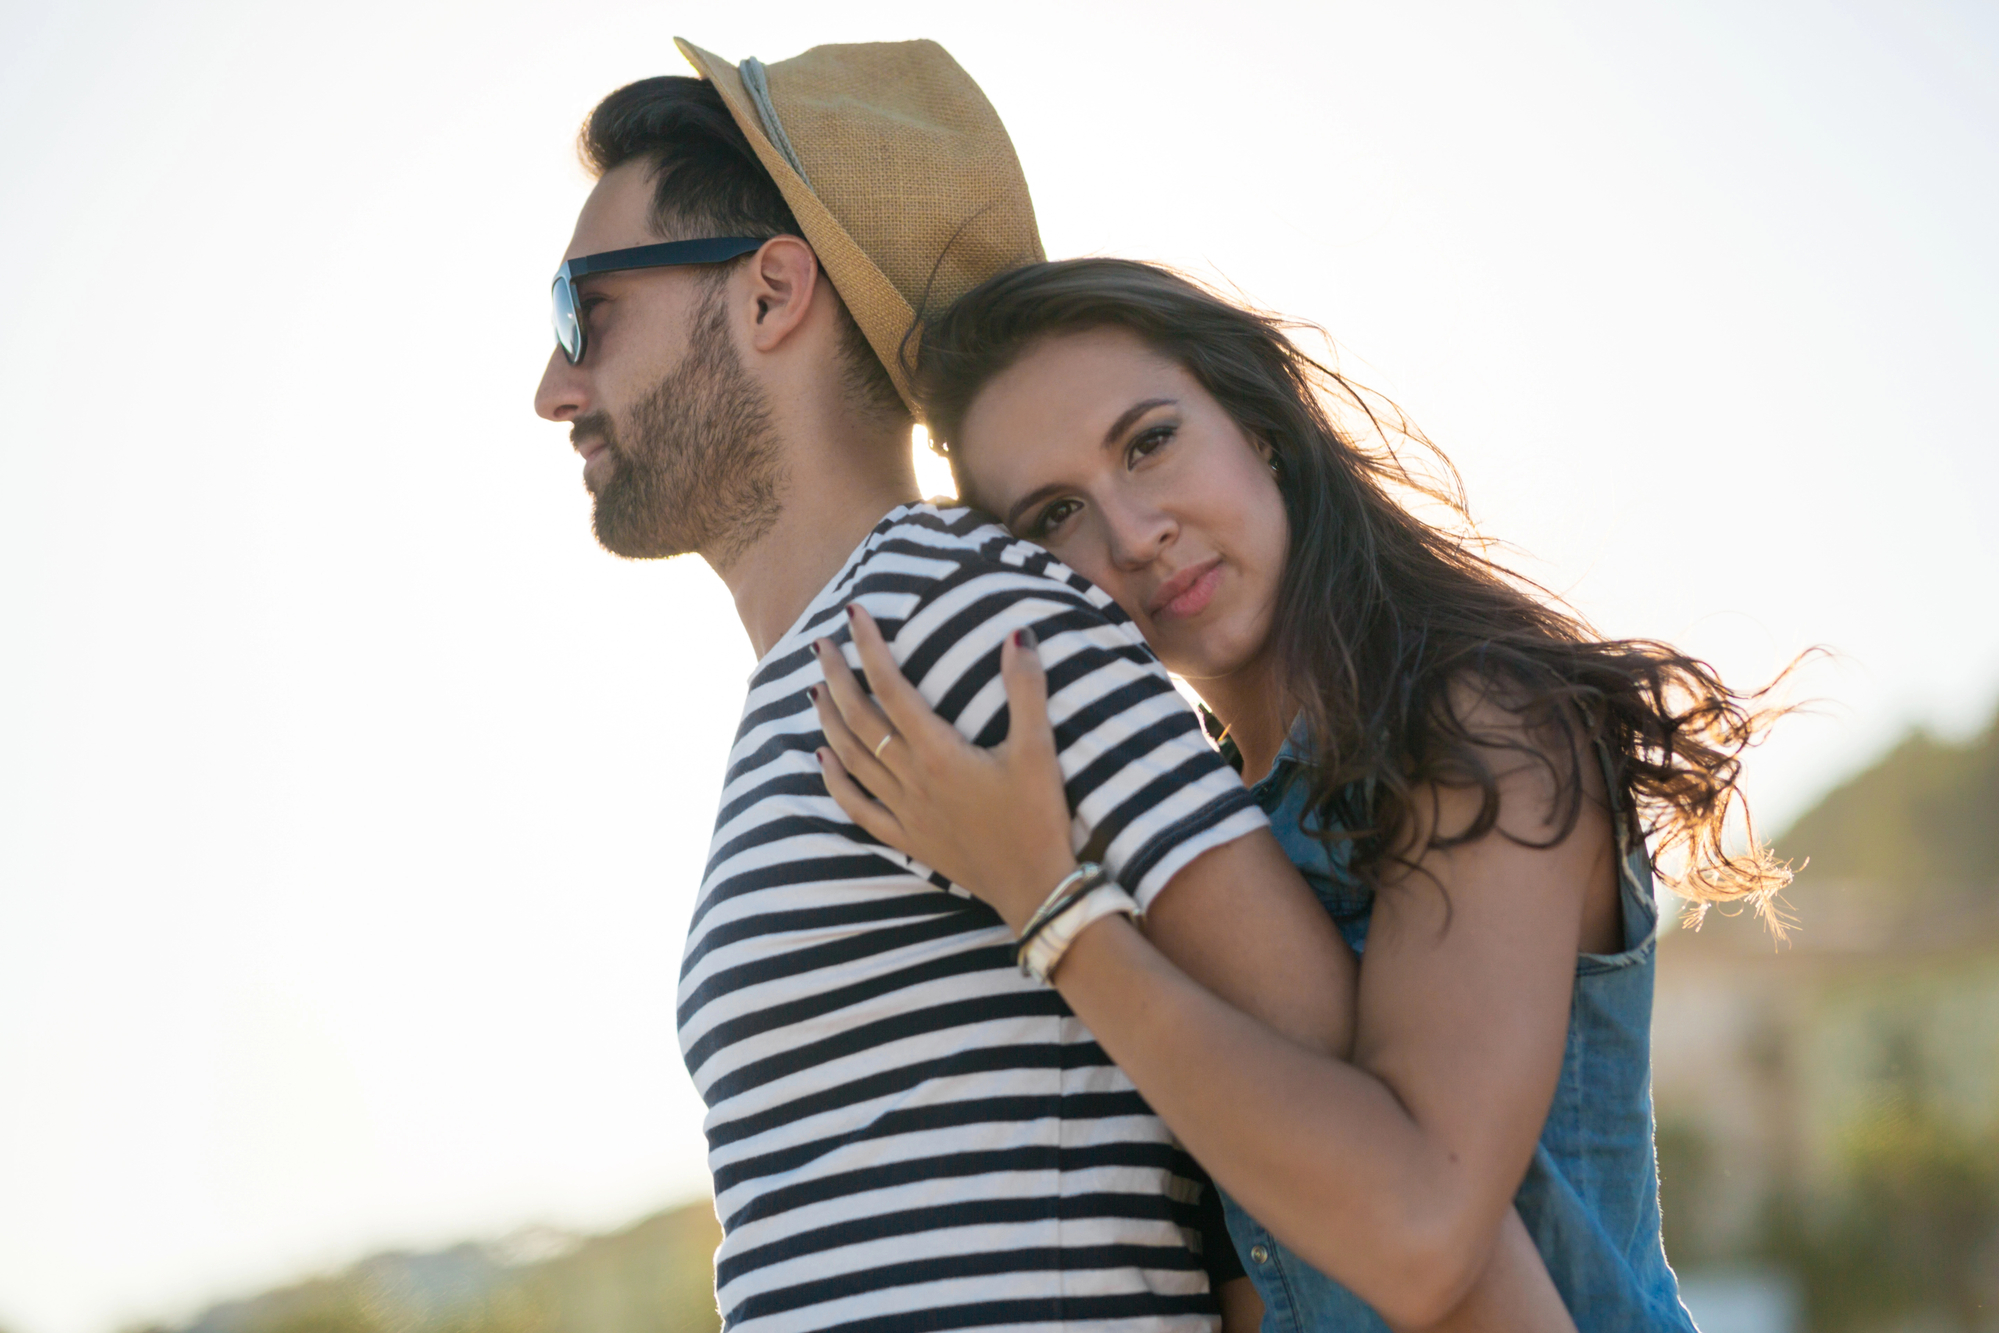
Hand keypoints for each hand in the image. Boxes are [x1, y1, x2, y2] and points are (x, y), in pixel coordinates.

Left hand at [810, 605, 1078, 932]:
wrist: (1033, 887)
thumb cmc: (1038, 818)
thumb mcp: (1039, 750)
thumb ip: (1026, 690)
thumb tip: (1019, 636)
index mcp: (938, 752)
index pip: (891, 686)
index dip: (869, 646)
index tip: (853, 614)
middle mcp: (910, 778)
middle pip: (860, 718)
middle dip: (837, 677)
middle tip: (821, 645)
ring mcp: (903, 810)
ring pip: (851, 757)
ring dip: (829, 721)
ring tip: (815, 690)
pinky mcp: (906, 838)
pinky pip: (857, 807)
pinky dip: (835, 781)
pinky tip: (822, 759)